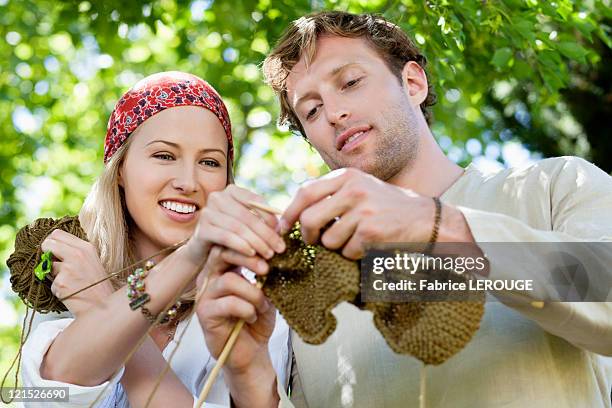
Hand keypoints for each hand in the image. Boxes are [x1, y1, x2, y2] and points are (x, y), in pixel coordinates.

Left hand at [40, 229, 113, 316]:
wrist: (104, 306)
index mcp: (86, 247)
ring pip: (47, 265)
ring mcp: (68, 268)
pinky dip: (57, 287)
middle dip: (45, 252)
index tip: (54, 250)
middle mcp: (77, 255)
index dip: (52, 242)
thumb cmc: (98, 285)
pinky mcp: (61, 283)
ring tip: (69, 281)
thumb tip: (54, 246)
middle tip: (53, 262)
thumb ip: (75, 251)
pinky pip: (50, 282)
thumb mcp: (92, 261)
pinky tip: (70, 291)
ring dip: (53, 273)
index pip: (58, 234)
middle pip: (47, 243)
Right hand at [183, 185, 284, 265]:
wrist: (206, 254)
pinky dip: (241, 246)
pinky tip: (252, 254)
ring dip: (257, 242)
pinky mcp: (201, 229)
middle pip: (247, 216)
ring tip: (269, 254)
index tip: (282, 231)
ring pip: (238, 227)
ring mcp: (207, 213)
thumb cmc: (233, 238)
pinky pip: (226, 237)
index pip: (256, 201)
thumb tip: (281, 225)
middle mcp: (217, 198)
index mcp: (231, 191)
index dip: (270, 216)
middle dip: (266, 233)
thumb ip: (262, 221)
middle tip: (280, 248)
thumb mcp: (248, 226)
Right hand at [196, 246, 275, 372]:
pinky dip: (247, 309)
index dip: (250, 242)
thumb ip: (266, 269)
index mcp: (223, 267)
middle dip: (249, 259)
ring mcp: (205, 295)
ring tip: (262, 306)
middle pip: (222, 253)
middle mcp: (209, 277)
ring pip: (229, 280)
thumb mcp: (266, 289)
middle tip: (267, 270)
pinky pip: (228, 303)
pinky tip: (252, 317)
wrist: (251, 351)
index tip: (272, 250)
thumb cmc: (257, 317)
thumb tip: (277, 245)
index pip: (229, 242)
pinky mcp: (205, 314)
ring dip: (253, 293)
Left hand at [281, 168, 439, 258]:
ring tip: (353, 239)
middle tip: (312, 242)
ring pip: (328, 240)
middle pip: (310, 218)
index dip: (290, 211)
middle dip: (307, 236)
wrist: (426, 218)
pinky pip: (347, 251)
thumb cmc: (387, 206)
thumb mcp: (360, 188)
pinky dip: (354, 254)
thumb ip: (332, 194)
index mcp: (347, 175)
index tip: (283, 226)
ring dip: (336, 247)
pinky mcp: (371, 231)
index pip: (306, 191)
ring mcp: (363, 210)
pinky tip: (368, 245)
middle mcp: (353, 189)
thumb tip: (296, 212)